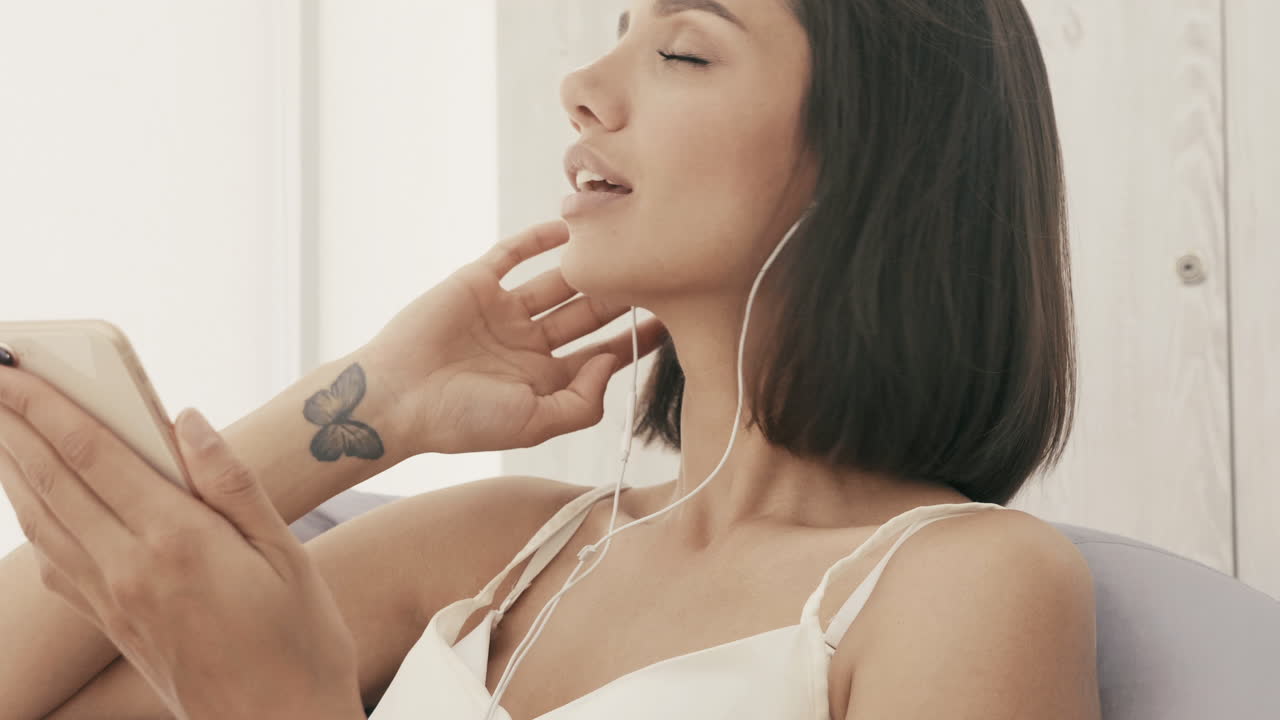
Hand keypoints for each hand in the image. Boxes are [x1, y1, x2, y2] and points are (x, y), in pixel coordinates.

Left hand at [0, 367, 363, 719]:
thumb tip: (186, 419)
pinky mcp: (113, 626)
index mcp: (178, 543)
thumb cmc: (301, 640)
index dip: (48, 408)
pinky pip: (55, 561)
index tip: (14, 369)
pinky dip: (33, 519)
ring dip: (13, 469)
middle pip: (53, 483)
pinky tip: (31, 501)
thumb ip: (232, 483)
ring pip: (43, 522)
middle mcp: (130, 571)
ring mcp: (114, 603)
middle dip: (14, 426)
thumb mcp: (287, 554)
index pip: (94, 457)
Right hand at [365, 219, 667, 454]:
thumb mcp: (533, 423)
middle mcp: (529, 342)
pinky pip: (513, 253)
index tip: (677, 318)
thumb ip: (581, 401)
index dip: (638, 338)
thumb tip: (612, 362)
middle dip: (623, 295)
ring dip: (590, 265)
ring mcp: (503, 310)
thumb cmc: (461, 421)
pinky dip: (540, 238)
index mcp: (544, 378)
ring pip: (557, 281)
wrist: (394, 398)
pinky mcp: (476, 283)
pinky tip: (571, 224)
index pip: (602, 351)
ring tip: (626, 243)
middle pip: (587, 312)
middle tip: (661, 270)